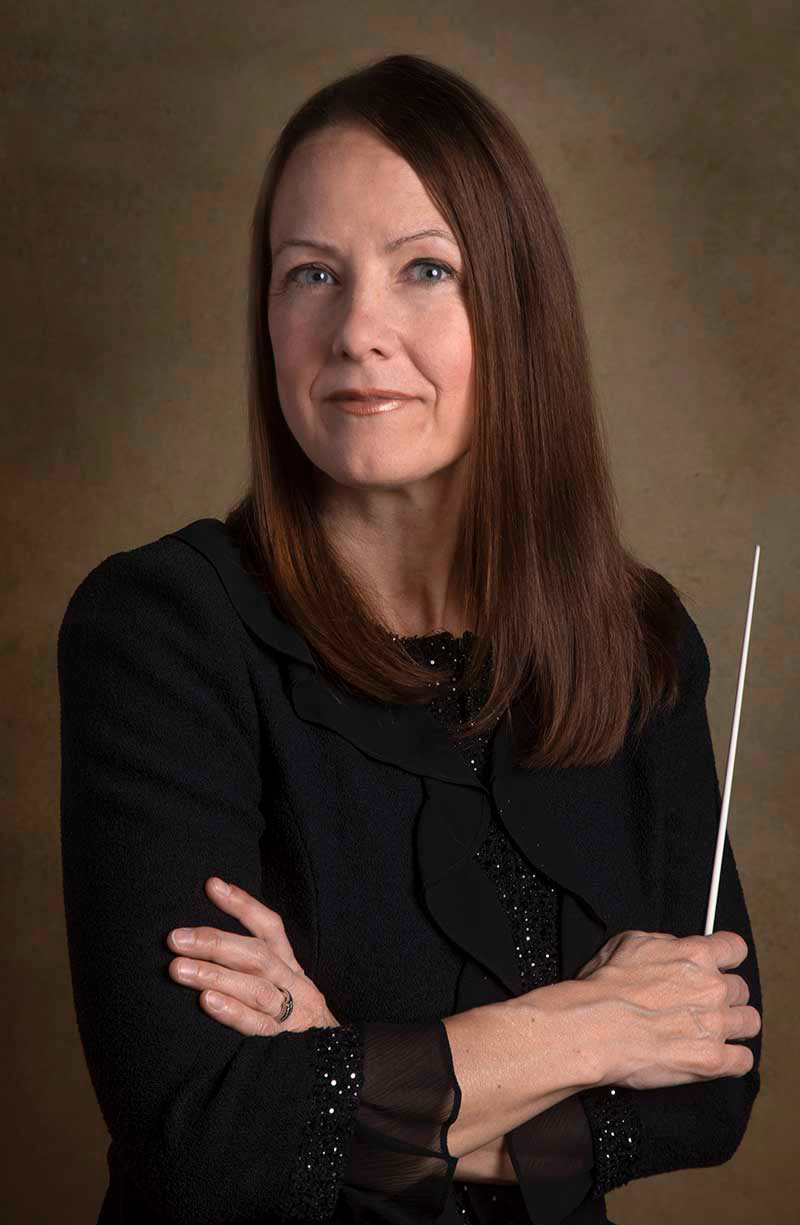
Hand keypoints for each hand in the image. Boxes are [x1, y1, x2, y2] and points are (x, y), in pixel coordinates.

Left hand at [166, 876, 340, 1034]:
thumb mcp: (280, 985)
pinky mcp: (282, 1043)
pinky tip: (206, 1002)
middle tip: (175, 938)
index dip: (243, 905)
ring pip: (254, 987)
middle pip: (256, 955)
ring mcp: (290, 1012)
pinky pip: (257, 1025)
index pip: (270, 927)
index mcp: (289, 965)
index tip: (211, 886)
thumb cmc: (291, 1018)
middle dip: (214, 942)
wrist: (332, 1064)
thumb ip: (250, 965)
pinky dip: (232, 1011)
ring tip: (179, 968)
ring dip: (214, 975)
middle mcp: (293, 982)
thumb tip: (203, 941)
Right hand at [573, 928, 760, 1090]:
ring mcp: (715, 1025)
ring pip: (749, 1022)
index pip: (735, 949)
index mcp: (696, 955)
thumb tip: (676, 948)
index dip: (727, 957)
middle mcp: (712, 988)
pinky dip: (733, 1059)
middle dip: (725, 995)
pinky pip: (744, 1060)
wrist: (594, 1028)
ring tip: (715, 1030)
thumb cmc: (605, 987)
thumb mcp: (630, 943)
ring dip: (734, 1026)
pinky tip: (718, 1056)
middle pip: (741, 989)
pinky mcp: (712, 1061)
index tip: (722, 965)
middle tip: (705, 1003)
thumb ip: (665, 942)